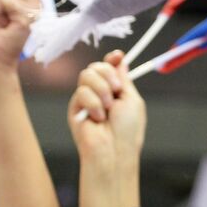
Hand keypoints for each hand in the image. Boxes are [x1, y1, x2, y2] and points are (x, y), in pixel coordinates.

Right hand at [69, 51, 145, 168]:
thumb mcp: (132, 99)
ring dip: (102, 90)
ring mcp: (87, 98)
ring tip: (108, 109)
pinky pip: (81, 92)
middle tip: (116, 91)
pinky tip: (98, 119)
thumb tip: (120, 61)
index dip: (112, 59)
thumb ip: (124, 79)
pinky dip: (94, 104)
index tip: (118, 56)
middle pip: (96, 66)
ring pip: (87, 75)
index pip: (110, 67)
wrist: (113, 150)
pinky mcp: (75, 107)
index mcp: (117, 90)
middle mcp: (101, 92)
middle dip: (108, 74)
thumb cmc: (127, 130)